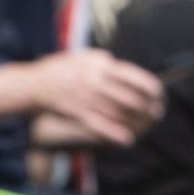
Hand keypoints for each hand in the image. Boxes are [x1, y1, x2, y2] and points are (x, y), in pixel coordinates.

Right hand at [29, 50, 163, 145]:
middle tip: (158, 110)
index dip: (149, 85)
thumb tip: (124, 70)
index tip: (159, 91)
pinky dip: (114, 133)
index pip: (132, 76)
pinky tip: (126, 138)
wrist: (34, 84)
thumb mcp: (85, 56)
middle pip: (129, 96)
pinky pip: (100, 125)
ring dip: (136, 119)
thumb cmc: (61, 68)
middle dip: (147, 105)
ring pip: (118, 112)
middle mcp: (95, 82)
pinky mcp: (77, 113)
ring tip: (149, 122)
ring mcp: (86, 99)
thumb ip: (105, 62)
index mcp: (99, 65)